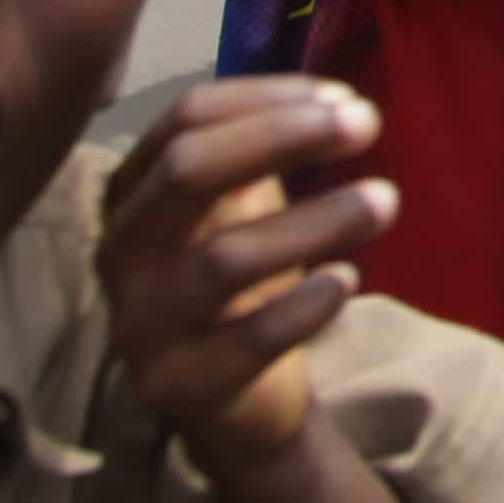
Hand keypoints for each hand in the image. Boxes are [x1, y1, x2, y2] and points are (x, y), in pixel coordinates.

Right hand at [101, 77, 400, 482]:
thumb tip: (340, 105)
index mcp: (130, 193)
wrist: (232, 404)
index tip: (343, 97)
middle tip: (366, 123)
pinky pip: (246, 339)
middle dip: (283, 136)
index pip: (186, 119)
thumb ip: (268, 156)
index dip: (266, 99)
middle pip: (189, 171)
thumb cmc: (240, 286)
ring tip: (384, 201)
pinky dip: (304, 305)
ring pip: (224, 257)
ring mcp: (138, 322)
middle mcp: (119, 251)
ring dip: (315, 222)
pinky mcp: (174, 384)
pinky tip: (347, 281)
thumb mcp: (242, 209)